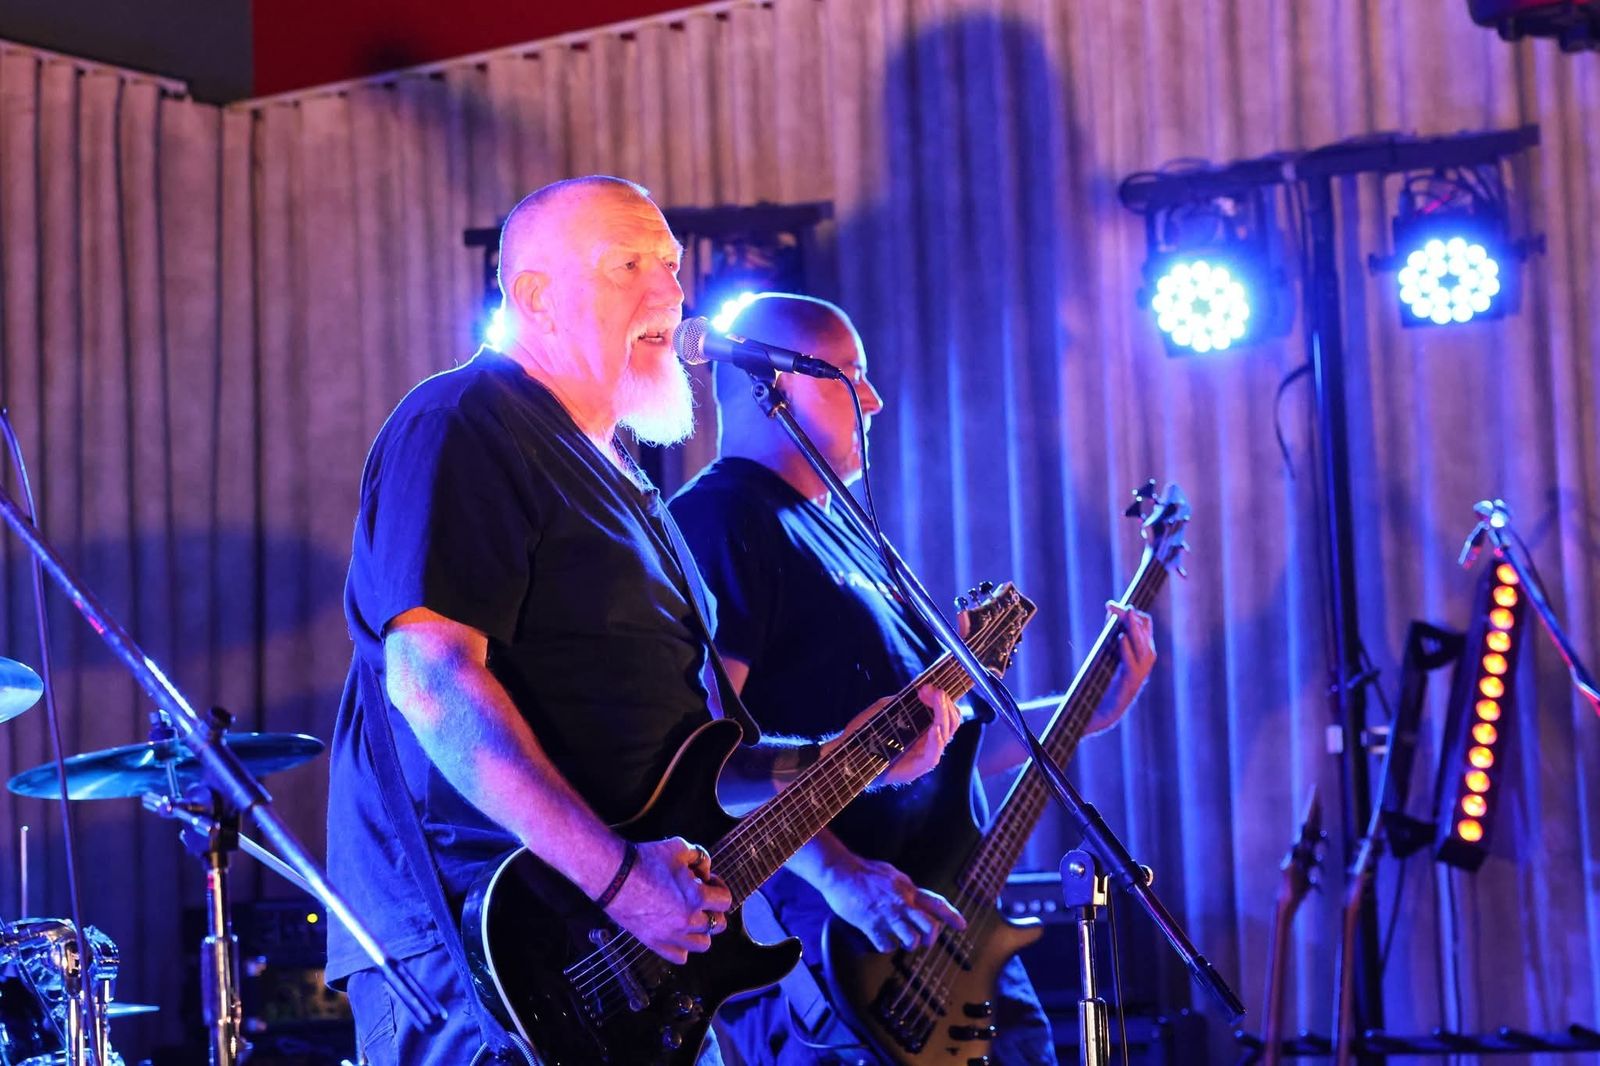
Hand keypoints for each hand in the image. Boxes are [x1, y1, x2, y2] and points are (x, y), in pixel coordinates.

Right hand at [602, 837, 731, 963]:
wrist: (614, 875)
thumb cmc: (646, 859)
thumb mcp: (680, 847)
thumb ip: (701, 857)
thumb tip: (707, 871)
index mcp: (696, 898)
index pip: (725, 901)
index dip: (719, 888)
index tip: (707, 882)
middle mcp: (687, 921)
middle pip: (718, 924)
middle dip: (713, 909)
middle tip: (701, 898)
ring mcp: (671, 935)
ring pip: (703, 944)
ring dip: (702, 930)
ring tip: (691, 916)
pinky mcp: (655, 943)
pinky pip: (680, 957)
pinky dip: (683, 947)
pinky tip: (677, 931)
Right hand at [818, 854, 966, 951]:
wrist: (840, 871)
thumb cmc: (864, 872)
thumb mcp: (892, 875)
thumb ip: (905, 888)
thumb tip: (914, 895)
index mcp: (907, 889)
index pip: (936, 903)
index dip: (951, 916)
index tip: (962, 926)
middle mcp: (901, 902)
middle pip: (930, 925)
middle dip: (931, 938)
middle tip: (926, 942)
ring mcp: (887, 914)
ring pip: (912, 939)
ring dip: (910, 945)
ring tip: (903, 943)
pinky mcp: (871, 924)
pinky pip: (886, 945)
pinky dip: (887, 947)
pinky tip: (882, 941)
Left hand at [837, 684, 960, 786]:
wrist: (845, 753)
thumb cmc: (864, 732)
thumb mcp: (885, 710)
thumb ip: (904, 701)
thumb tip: (923, 688)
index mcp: (923, 728)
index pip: (945, 714)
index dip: (943, 699)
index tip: (930, 686)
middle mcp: (927, 742)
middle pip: (950, 723)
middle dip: (946, 704)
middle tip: (935, 691)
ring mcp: (922, 756)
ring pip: (945, 737)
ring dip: (942, 715)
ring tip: (937, 699)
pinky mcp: (915, 769)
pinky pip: (932, 757)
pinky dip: (936, 742)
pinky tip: (933, 728)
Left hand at [1087, 600, 1156, 733]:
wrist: (1105, 708)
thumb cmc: (1108, 679)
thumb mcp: (1111, 651)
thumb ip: (1112, 633)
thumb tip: (1111, 610)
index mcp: (1144, 650)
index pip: (1145, 624)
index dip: (1130, 612)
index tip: (1110, 605)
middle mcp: (1147, 658)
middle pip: (1144, 631)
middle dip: (1129, 616)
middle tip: (1115, 606)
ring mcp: (1142, 670)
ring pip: (1143, 645)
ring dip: (1132, 629)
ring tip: (1125, 616)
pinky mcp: (1132, 681)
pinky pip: (1132, 663)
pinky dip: (1127, 649)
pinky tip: (1120, 638)